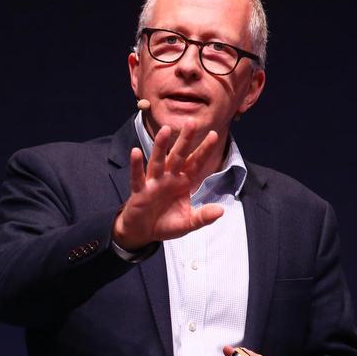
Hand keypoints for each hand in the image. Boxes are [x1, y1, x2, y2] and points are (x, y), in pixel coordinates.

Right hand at [112, 120, 223, 250]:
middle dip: (185, 140)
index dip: (204, 150)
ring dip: (161, 146)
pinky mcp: (140, 192)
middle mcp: (169, 179)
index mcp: (183, 183)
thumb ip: (203, 217)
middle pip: (178, 156)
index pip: (195, 163)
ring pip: (158, 161)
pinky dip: (136, 165)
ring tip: (165, 130)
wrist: (143, 233)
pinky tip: (135, 151)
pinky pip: (138, 177)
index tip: (214, 134)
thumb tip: (221, 211)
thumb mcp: (188, 223)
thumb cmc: (165, 223)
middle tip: (191, 122)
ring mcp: (154, 183)